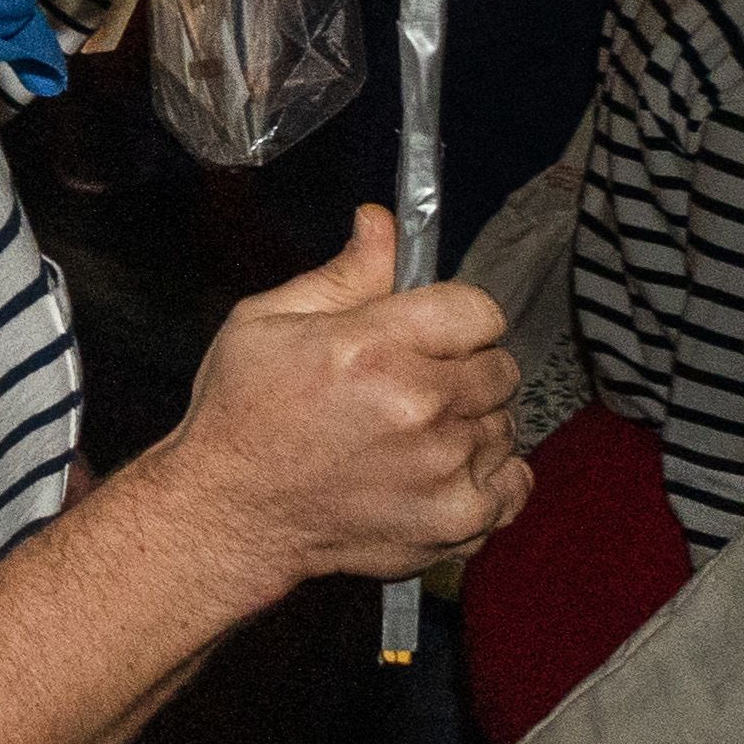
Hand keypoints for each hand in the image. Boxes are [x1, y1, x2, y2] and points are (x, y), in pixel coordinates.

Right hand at [141, 208, 529, 599]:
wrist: (228, 513)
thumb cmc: (241, 416)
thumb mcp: (266, 323)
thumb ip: (342, 275)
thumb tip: (380, 223)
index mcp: (371, 347)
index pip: (478, 310)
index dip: (454, 318)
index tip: (432, 334)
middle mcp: (417, 406)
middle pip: (499, 367)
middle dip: (462, 370)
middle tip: (412, 387)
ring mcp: (443, 468)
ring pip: (505, 425)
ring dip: (470, 426)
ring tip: (412, 437)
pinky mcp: (455, 520)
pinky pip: (514, 484)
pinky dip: (487, 479)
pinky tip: (440, 472)